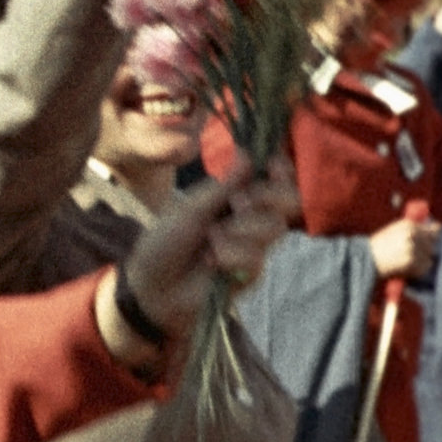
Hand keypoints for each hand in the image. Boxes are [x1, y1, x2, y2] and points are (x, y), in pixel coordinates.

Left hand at [114, 158, 300, 354]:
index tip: (274, 165)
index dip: (281, 170)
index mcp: (233, 196)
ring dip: (241, 230)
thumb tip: (247, 154)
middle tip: (238, 203)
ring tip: (212, 239)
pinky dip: (232, 256)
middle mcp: (249, 218)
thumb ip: (222, 187)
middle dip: (268, 197)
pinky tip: (212, 261)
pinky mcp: (252, 272)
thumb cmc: (165, 242)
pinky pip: (257, 257)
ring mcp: (254, 245)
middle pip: (288, 200)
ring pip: (275, 227)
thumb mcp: (189, 209)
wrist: (153, 287)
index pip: (273, 178)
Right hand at [369, 213, 441, 281]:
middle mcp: (412, 235)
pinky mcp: (412, 262)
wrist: (364, 259)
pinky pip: (425, 267)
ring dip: (421, 261)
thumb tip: (439, 228)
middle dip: (424, 251)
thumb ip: (414, 230)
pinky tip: (405, 268)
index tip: (431, 242)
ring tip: (404, 262)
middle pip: (432, 245)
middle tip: (408, 255)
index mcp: (408, 225)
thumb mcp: (395, 231)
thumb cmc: (379, 246)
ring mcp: (413, 248)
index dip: (433, 237)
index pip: (434, 230)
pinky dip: (418, 270)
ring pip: (429, 256)